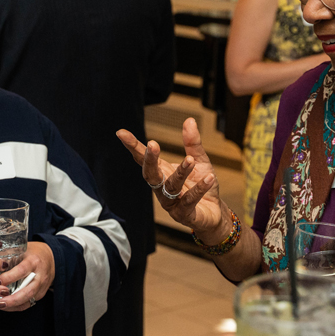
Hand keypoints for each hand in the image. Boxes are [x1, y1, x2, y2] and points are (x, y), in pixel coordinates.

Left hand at [0, 241, 54, 311]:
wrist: (52, 258)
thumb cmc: (34, 252)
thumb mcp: (23, 249)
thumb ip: (9, 256)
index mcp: (34, 261)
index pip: (21, 271)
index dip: (9, 278)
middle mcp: (40, 275)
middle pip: (27, 291)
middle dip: (12, 299)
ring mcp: (42, 287)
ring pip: (28, 300)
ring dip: (12, 305)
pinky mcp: (41, 294)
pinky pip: (28, 303)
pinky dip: (16, 306)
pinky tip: (5, 306)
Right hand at [117, 118, 223, 237]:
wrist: (213, 212)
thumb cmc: (200, 185)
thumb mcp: (199, 160)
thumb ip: (192, 143)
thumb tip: (189, 120)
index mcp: (162, 172)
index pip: (143, 158)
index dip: (132, 146)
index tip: (121, 133)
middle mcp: (162, 188)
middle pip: (150, 174)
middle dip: (150, 160)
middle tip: (152, 144)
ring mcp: (171, 203)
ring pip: (171, 187)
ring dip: (180, 172)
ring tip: (190, 160)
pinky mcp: (184, 215)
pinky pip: (189, 201)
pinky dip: (199, 189)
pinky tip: (208, 178)